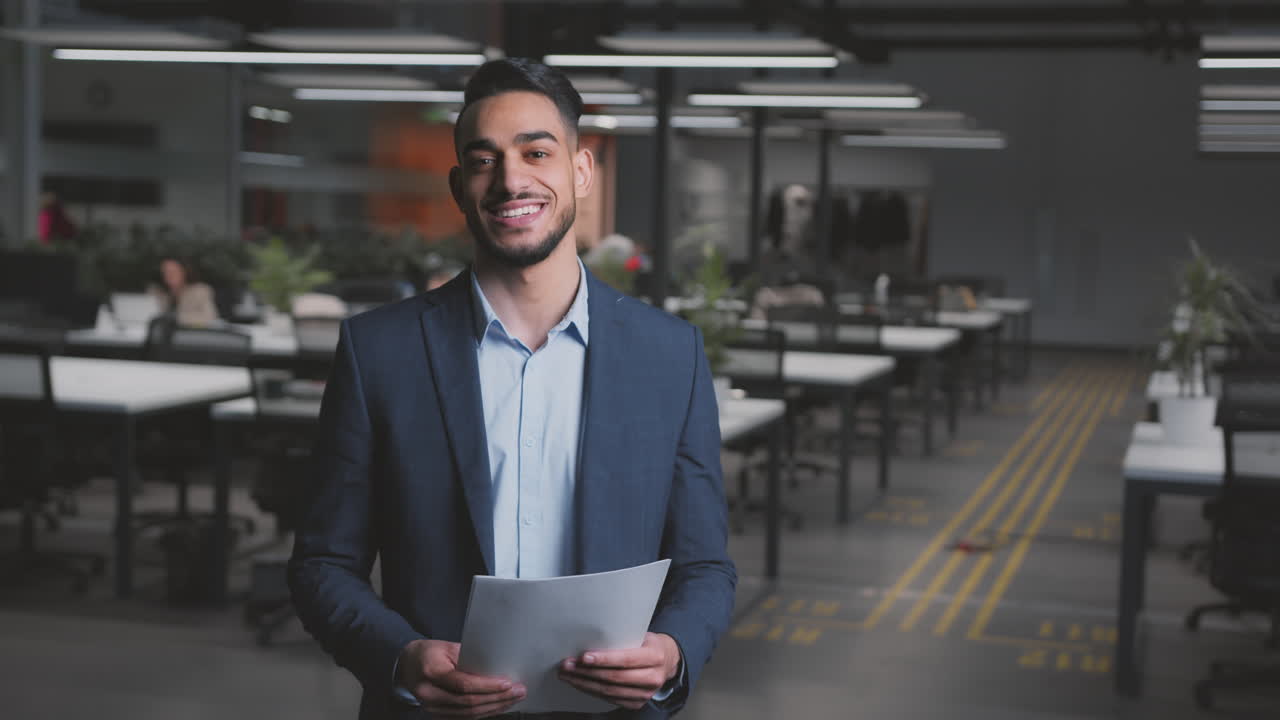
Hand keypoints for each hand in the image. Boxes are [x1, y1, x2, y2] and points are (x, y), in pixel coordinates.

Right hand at [397, 638, 525, 717]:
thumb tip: (497, 665)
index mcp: (431, 671)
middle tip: (519, 691)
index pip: (463, 684)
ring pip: (468, 713)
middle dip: (497, 698)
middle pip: (468, 702)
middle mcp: (429, 693)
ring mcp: (432, 708)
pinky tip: (498, 706)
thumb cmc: (429, 653)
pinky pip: (464, 717)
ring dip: (494, 707)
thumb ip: (469, 656)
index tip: (507, 683)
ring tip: (514, 699)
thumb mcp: (447, 646)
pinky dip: (484, 712)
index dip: (487, 686)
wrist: (407, 666)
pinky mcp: (437, 714)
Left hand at [558, 632, 680, 710]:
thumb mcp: (642, 635)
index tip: (583, 657)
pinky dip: (592, 691)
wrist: (667, 661)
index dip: (604, 659)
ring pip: (609, 691)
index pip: (626, 659)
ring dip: (584, 683)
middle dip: (587, 672)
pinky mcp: (637, 703)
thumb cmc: (648, 644)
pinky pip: (610, 699)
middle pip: (614, 678)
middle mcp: (653, 678)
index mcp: (655, 656)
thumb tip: (590, 637)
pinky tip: (579, 683)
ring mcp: (645, 694)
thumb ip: (623, 638)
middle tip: (567, 665)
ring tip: (567, 675)